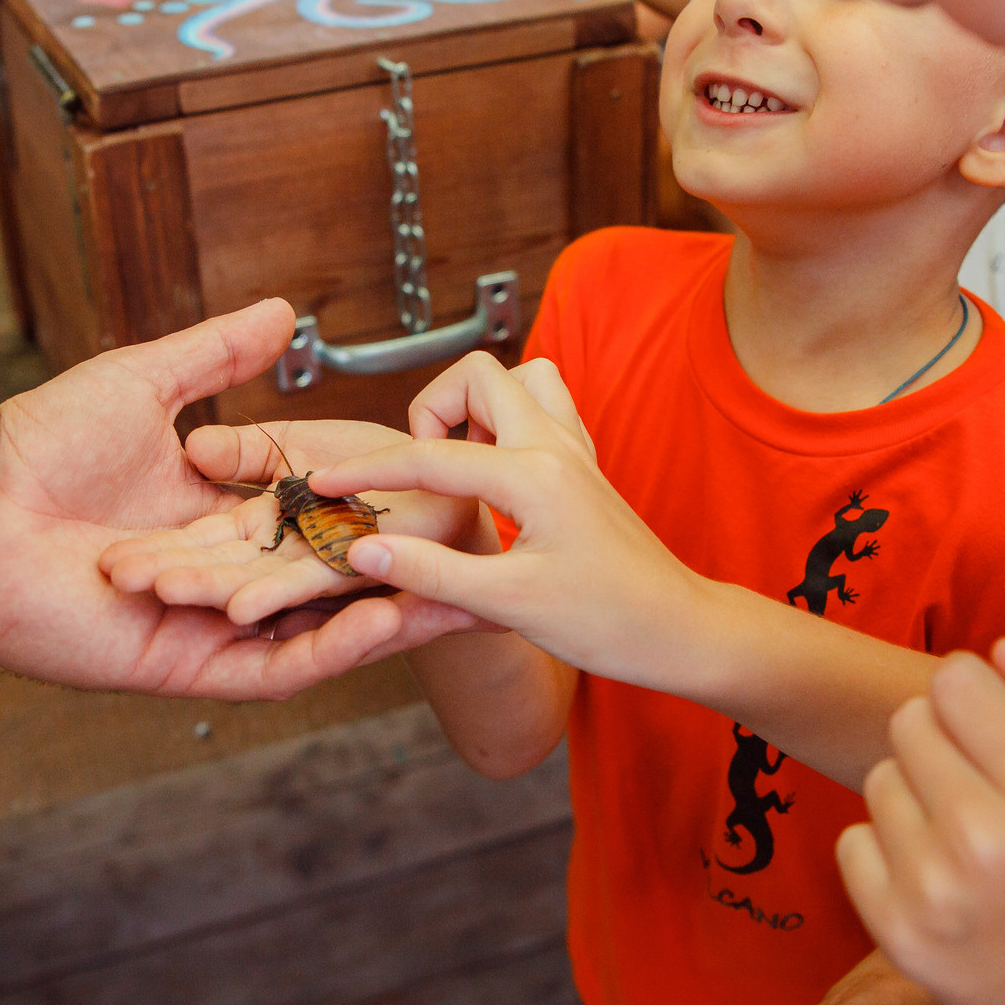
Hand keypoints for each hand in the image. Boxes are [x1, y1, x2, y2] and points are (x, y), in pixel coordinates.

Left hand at [0, 300, 470, 698]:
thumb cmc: (39, 442)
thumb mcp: (148, 381)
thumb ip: (219, 355)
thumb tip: (284, 311)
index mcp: (216, 517)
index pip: (317, 519)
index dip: (381, 512)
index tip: (449, 496)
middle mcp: (219, 575)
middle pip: (332, 580)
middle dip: (405, 572)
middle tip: (484, 560)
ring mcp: (207, 626)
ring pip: (317, 627)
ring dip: (388, 612)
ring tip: (462, 594)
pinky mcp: (188, 664)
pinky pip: (278, 667)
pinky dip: (335, 648)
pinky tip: (388, 619)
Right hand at [301, 349, 710, 684]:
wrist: (680, 631)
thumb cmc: (608, 622)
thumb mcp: (508, 604)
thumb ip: (430, 571)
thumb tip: (362, 547)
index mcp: (534, 474)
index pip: (429, 456)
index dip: (368, 471)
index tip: (323, 484)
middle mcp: (556, 445)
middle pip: (478, 374)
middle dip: (432, 410)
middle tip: (419, 473)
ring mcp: (576, 449)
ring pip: (519, 378)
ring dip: (477, 407)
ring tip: (459, 466)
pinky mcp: (585, 465)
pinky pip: (542, 409)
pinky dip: (507, 423)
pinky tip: (494, 476)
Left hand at [837, 641, 1004, 1004]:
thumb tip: (995, 651)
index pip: (956, 680)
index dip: (980, 696)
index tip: (1003, 730)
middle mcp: (982, 840)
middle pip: (909, 722)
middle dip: (946, 739)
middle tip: (989, 785)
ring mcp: (930, 893)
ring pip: (878, 778)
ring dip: (917, 793)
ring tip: (970, 833)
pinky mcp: (896, 935)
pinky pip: (853, 842)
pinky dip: (888, 848)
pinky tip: (941, 872)